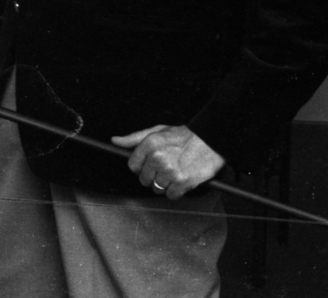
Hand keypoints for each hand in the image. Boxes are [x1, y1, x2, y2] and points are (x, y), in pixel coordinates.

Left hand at [110, 125, 224, 199]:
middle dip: (153, 176)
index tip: (149, 164)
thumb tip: (115, 141)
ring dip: (165, 184)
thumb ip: (134, 138)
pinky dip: (176, 191)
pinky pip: (170, 195)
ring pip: (156, 188)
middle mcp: (158, 157)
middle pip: (143, 179)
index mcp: (150, 143)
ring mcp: (170, 171)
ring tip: (175, 171)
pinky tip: (182, 180)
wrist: (212, 140)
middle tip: (166, 166)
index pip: (132, 166)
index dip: (141, 166)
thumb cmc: (185, 136)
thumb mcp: (158, 131)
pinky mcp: (182, 182)